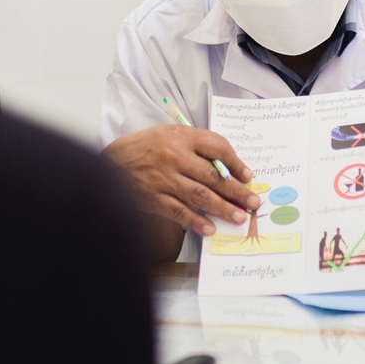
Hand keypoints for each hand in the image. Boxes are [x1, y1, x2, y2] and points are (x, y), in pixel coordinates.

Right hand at [102, 124, 259, 237]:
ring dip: (222, 208)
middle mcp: (174, 157)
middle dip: (236, 191)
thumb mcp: (171, 135)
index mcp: (181, 138)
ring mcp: (163, 179)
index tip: (248, 176)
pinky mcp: (153, 199)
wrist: (111, 162)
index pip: (217, 147)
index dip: (236, 162)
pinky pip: (179, 212)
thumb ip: (197, 146)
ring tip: (239, 216)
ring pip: (200, 195)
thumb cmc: (146, 147)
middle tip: (253, 201)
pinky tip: (211, 228)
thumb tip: (227, 168)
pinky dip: (196, 222)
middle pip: (213, 175)